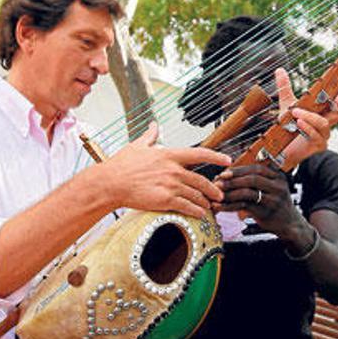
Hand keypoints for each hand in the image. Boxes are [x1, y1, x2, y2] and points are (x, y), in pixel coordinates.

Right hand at [101, 123, 229, 217]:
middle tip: (220, 194)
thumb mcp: (137, 146)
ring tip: (210, 206)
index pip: (199, 154)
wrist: (110, 183)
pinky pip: (187, 206)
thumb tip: (154, 125)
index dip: (216, 156)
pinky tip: (201, 214)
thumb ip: (150, 136)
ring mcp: (170, 185)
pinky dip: (196, 211)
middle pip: (201, 179)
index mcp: (169, 154)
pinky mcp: (165, 200)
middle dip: (213, 188)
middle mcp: (173, 169)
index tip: (228, 160)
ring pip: (196, 194)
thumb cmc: (121, 165)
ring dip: (205, 201)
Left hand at [212, 163, 304, 238]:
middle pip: (252, 178)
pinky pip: (244, 206)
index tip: (224, 173)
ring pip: (248, 192)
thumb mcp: (272, 187)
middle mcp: (278, 186)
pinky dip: (230, 206)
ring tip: (217, 195)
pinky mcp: (266, 213)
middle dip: (233, 180)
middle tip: (218, 183)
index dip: (239, 170)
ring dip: (230, 193)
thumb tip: (231, 172)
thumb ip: (258, 178)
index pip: (257, 168)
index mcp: (279, 177)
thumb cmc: (275, 203)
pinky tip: (220, 207)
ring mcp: (273, 200)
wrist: (289, 223)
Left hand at [276, 68, 337, 169]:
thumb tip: (280, 70)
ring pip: (324, 124)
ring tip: (296, 112)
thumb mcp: (286, 105)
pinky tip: (299, 123)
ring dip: (310, 116)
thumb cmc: (288, 128)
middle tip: (337, 97)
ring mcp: (323, 136)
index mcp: (323, 113)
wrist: (280, 149)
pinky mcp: (318, 146)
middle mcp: (326, 123)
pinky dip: (307, 128)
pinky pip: (316, 136)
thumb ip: (285, 88)